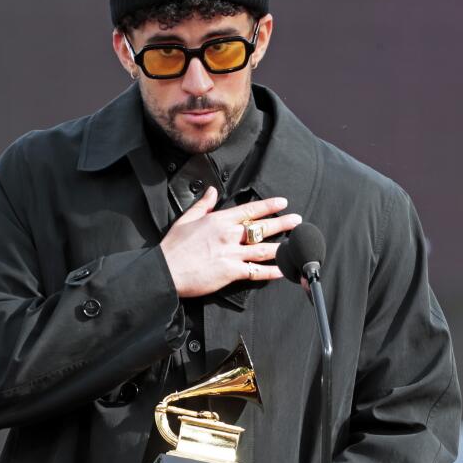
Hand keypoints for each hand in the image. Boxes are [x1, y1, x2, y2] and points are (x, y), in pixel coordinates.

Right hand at [159, 186, 301, 297]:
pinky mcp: (231, 272)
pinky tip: (282, 270)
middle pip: (261, 228)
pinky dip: (271, 271)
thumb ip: (203, 205)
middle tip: (297, 220)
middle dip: (282, 223)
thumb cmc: (173, 247)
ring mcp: (231, 254)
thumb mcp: (186, 219)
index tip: (282, 203)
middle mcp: (229, 235)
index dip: (268, 206)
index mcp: (219, 221)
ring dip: (282, 246)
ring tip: (295, 244)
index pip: (249, 210)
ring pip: (263, 249)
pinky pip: (256, 271)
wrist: (166, 270)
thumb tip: (212, 191)